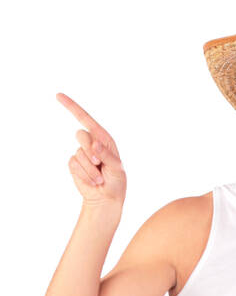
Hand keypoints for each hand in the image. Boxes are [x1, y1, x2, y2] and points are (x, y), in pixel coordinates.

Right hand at [57, 92, 125, 207]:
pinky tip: (93, 181)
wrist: (106, 199)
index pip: (86, 119)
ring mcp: (81, 153)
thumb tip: (95, 144)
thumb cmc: (116, 182)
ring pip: (79, 153)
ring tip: (100, 178)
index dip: (72, 107)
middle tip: (99, 164)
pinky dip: (84, 175)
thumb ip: (107, 155)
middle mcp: (91, 143)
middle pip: (81, 135)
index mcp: (103, 139)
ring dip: (90, 169)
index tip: (58, 96)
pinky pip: (74, 165)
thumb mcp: (117, 168)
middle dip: (90, 150)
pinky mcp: (74, 164)